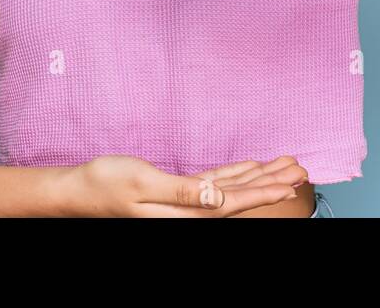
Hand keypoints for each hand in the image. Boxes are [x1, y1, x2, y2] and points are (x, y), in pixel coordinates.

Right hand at [65, 154, 307, 217]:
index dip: (263, 193)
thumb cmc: (105, 184)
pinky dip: (234, 173)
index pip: (232, 204)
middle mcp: (189, 212)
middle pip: (239, 197)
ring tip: (285, 166)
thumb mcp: (144, 184)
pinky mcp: (177, 192)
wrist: (78, 189)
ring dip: (258, 176)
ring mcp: (184, 202)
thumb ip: (184, 193)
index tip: (290, 185)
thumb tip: (218, 200)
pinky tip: (250, 166)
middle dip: (270, 182)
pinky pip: (214, 182)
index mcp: (184, 213)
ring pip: (230, 188)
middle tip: (301, 169)